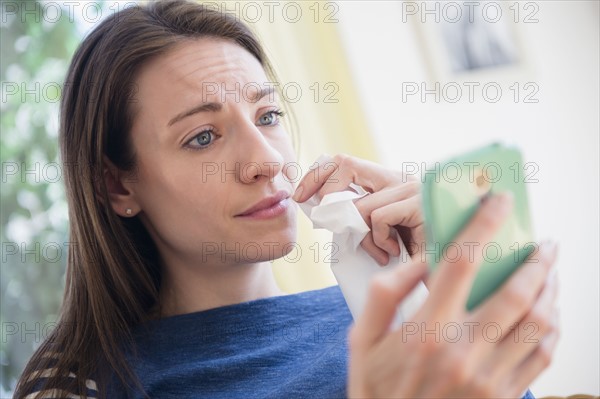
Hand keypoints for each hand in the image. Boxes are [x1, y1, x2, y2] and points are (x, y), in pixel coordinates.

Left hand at [293, 154, 423, 265]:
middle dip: (322, 190)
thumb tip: (326, 216)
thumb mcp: (383, 236)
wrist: (458, 272)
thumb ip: (361, 222)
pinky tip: (395, 252)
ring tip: (381, 252)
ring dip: (361, 236)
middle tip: (322, 220)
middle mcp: (399, 178)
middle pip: (343, 163)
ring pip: (359, 203)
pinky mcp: (420, 203)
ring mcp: (411, 187)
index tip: (301, 196)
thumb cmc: (418, 259)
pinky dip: (379, 240)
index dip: (317, 174)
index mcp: (389, 183)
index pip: (343, 162)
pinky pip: (377, 217)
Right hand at [347, 192, 559, 397]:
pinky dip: (553, 329)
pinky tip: (549, 313)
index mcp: (424, 330)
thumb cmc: (376, 387)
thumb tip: (421, 261)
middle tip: (544, 243)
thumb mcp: (362, 337)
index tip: (500, 201)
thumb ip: (385, 292)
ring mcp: (487, 377)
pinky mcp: (501, 397)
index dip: (484, 225)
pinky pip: (543, 358)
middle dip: (537, 259)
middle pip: (515, 292)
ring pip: (538, 324)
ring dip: (551, 291)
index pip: (461, 262)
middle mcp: (462, 352)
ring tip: (550, 273)